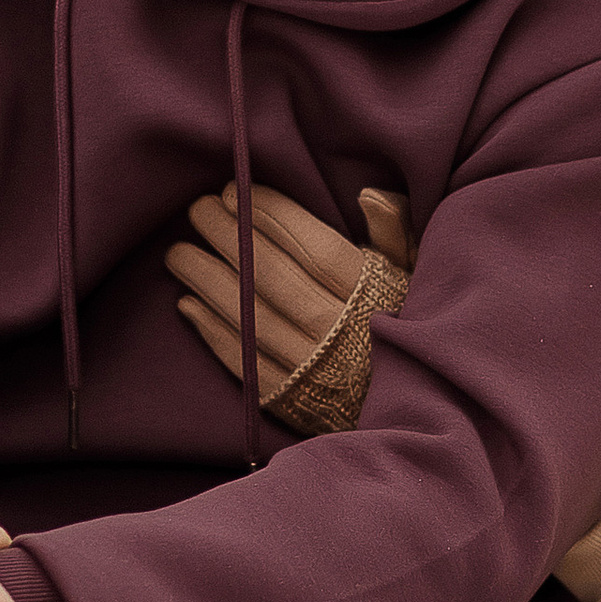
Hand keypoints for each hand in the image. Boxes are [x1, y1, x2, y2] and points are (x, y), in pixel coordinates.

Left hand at [169, 182, 412, 412]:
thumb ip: (396, 233)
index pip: (317, 249)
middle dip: (232, 239)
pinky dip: (215, 335)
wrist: (421, 409)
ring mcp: (315, 371)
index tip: (236, 192)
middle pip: (276, 279)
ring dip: (210, 283)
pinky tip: (188, 305)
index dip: (274, 217)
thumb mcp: (418, 275)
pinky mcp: (294, 403)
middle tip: (197, 209)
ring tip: (179, 253)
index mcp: (375, 296)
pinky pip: (247, 364)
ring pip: (253, 320)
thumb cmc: (410, 327)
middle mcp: (343, 333)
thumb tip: (369, 195)